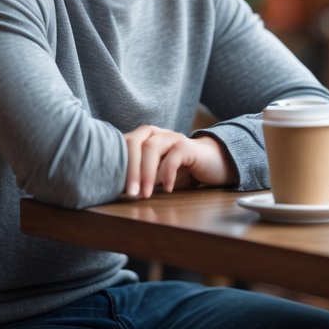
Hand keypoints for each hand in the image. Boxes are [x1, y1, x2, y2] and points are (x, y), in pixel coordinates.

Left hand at [122, 125, 238, 198]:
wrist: (213, 164)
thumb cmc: (180, 172)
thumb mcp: (156, 176)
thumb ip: (140, 179)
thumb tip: (120, 192)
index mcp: (144, 139)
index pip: (124, 146)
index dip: (118, 166)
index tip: (116, 190)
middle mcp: (157, 134)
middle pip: (135, 143)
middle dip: (130, 170)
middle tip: (131, 194)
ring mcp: (173, 137)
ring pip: (152, 147)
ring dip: (146, 173)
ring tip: (146, 194)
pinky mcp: (189, 146)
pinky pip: (174, 155)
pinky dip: (168, 173)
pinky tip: (168, 188)